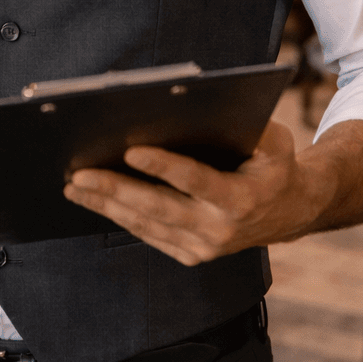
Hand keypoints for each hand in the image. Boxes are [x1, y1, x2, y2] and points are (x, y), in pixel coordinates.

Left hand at [64, 120, 314, 266]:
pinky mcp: (191, 255)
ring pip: (147, 224)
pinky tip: (94, 200)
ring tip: (74, 186)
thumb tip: (208, 106)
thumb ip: (251, 129)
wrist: (288, 212)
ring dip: (106, 205)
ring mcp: (204, 247)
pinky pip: (149, 235)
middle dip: (116, 190)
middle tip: (80, 174)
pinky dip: (119, 217)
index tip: (131, 151)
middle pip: (160, 208)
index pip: (196, 181)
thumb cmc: (273, 165)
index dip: (164, 167)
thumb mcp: (276, 141)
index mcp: (241, 198)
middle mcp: (220, 229)